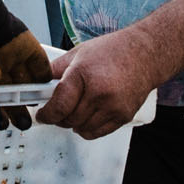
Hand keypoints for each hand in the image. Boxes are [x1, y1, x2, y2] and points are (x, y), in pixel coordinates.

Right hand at [0, 26, 54, 139]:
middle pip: (13, 95)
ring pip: (28, 84)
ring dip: (33, 97)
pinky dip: (46, 79)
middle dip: (18, 111)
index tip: (3, 126)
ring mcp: (15, 61)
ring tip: (39, 111)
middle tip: (25, 124)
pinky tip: (50, 92)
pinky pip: (41, 68)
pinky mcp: (31, 52)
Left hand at [38, 29, 155, 138]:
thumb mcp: (79, 53)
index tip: (42, 115)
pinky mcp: (123, 116)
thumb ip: (56, 70)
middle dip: (58, 118)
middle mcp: (100, 92)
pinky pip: (96, 133)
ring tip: (75, 109)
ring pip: (81, 129)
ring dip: (73, 124)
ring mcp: (113, 106)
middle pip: (69, 120)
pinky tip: (88, 115)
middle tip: (57, 110)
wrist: (146, 54)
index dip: (46, 114)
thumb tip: (37, 84)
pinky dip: (87, 128)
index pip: (59, 105)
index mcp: (84, 74)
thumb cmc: (113, 50)